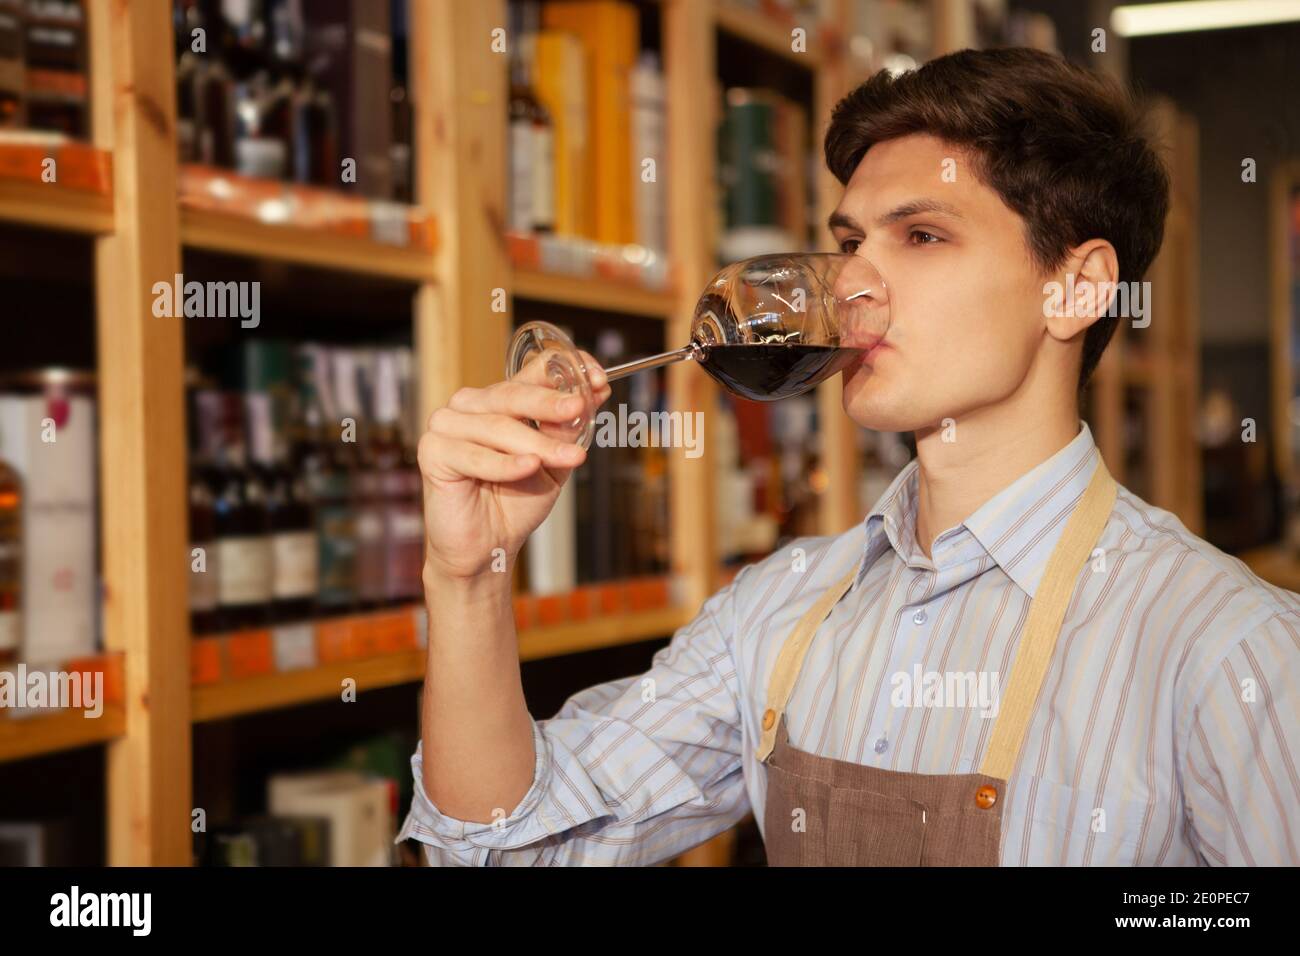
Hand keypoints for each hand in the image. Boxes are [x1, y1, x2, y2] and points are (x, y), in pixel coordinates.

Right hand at [418, 352, 610, 581]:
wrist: (488, 547)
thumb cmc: (515, 502)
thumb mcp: (553, 462)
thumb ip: (568, 429)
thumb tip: (597, 393)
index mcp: (499, 400)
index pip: (531, 371)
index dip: (564, 370)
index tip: (598, 378)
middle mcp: (470, 406)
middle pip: (512, 394)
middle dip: (550, 404)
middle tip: (579, 409)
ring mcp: (447, 425)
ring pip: (497, 427)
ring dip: (537, 443)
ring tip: (569, 457)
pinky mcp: (432, 452)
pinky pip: (474, 455)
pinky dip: (505, 463)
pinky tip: (529, 467)